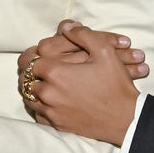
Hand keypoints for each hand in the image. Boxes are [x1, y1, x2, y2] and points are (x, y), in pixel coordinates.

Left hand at [18, 21, 144, 144]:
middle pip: (26, 80)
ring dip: (35, 90)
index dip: (35, 57)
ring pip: (30, 98)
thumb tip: (65, 27)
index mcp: (56, 72)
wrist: (127, 118)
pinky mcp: (58, 125)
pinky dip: (41, 108)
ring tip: (45, 84)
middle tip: (41, 70)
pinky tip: (51, 102)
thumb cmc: (116, 83)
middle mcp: (48, 93)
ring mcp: (52, 111)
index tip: (43, 57)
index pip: (30, 61)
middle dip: (32, 74)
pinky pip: (39, 115)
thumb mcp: (105, 51)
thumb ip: (82, 35)